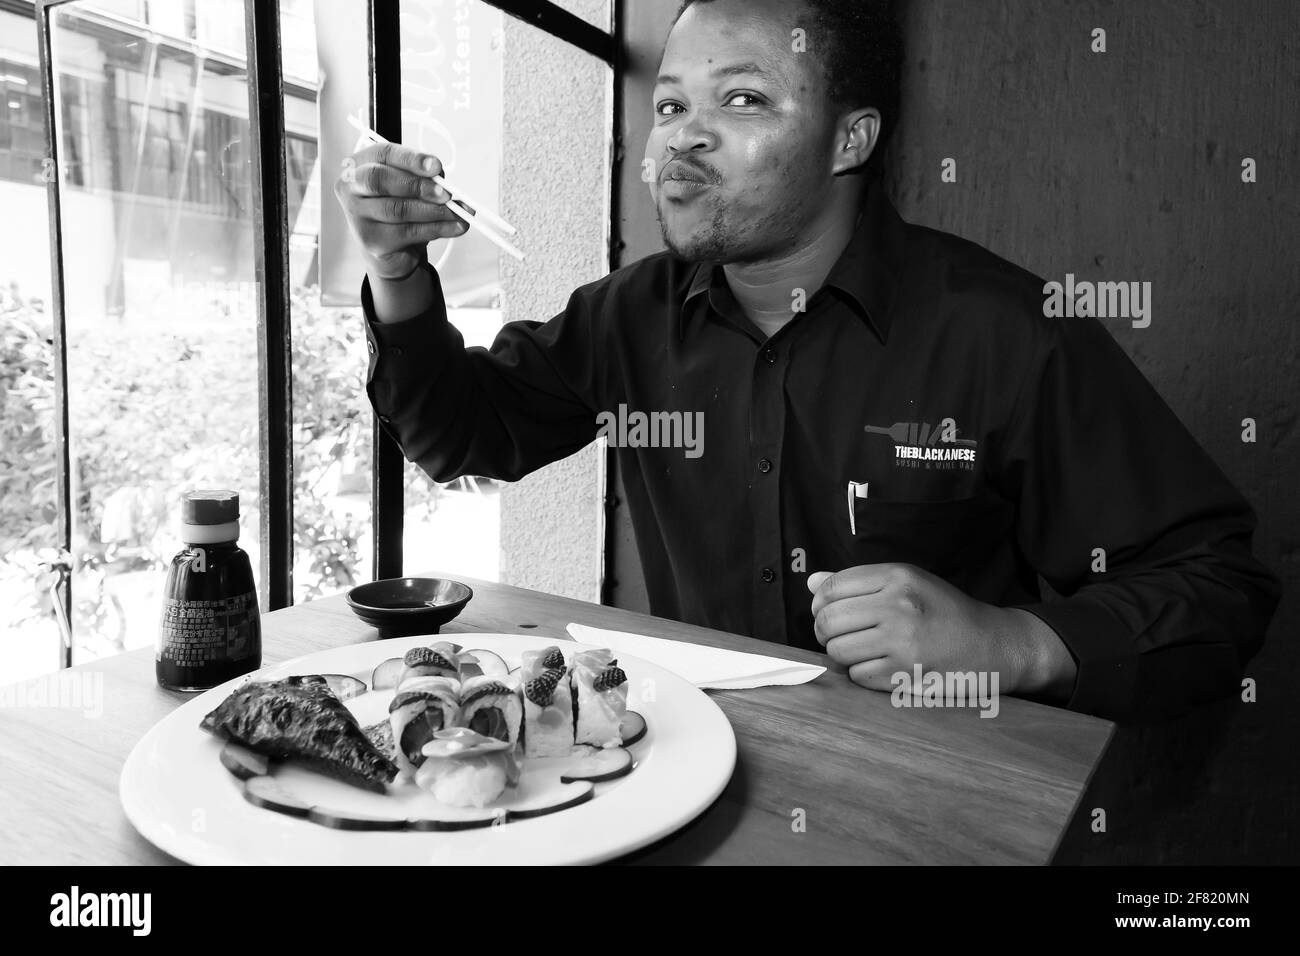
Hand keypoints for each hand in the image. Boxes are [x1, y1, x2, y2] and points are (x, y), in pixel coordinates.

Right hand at [332, 142, 469, 279]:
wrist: (394, 250)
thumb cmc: (400, 209)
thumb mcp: (410, 186)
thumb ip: (422, 177)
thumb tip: (442, 180)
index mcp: (358, 165)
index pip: (382, 154)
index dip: (411, 159)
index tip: (436, 166)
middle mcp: (351, 189)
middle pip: (381, 180)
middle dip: (418, 185)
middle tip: (446, 193)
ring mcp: (357, 217)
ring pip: (397, 209)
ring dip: (434, 210)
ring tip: (457, 212)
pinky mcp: (371, 241)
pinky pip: (408, 232)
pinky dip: (437, 229)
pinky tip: (454, 226)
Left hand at [807, 563, 1036, 693]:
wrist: (994, 644)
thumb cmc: (946, 612)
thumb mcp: (909, 583)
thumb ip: (859, 582)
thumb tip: (812, 582)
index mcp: (898, 577)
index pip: (831, 587)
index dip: (819, 603)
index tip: (826, 612)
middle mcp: (899, 605)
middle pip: (828, 620)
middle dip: (825, 631)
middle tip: (838, 636)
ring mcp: (903, 641)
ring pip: (839, 651)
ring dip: (844, 655)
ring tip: (863, 651)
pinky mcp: (907, 673)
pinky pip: (858, 677)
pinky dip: (863, 675)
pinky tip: (881, 666)